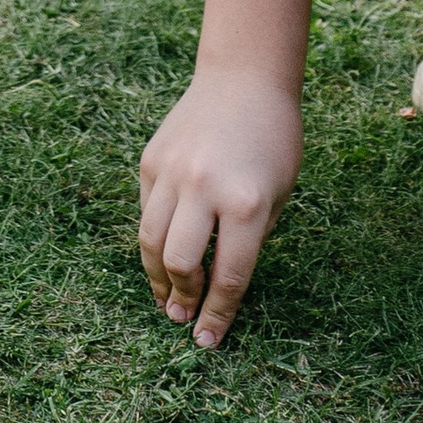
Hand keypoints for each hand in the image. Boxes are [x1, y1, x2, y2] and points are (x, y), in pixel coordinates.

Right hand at [139, 64, 304, 346]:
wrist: (244, 80)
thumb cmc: (274, 142)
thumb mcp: (276, 198)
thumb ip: (247, 240)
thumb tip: (216, 285)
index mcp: (245, 204)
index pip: (228, 277)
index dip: (218, 315)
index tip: (208, 342)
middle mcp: (204, 188)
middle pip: (179, 263)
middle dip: (182, 299)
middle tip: (182, 318)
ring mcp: (172, 171)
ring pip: (150, 240)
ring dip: (156, 277)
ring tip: (165, 297)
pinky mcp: (151, 159)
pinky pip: (146, 210)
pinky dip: (152, 236)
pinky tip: (162, 251)